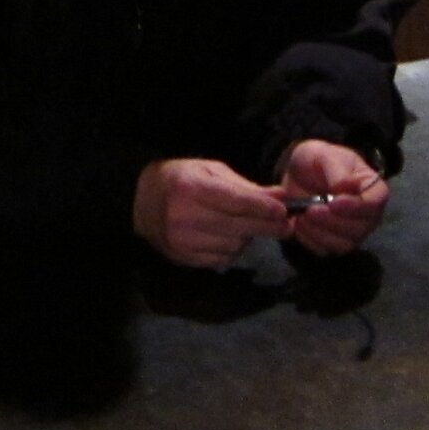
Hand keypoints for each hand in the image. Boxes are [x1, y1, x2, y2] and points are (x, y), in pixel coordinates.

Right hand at [132, 157, 292, 269]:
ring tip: (246, 223)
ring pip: (233, 245)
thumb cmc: (181, 179)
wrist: (141, 202)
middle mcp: (184, 216)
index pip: (234, 201)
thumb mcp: (210, 171)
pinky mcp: (184, 258)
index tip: (285, 210)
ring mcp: (183, 241)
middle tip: (287, 225)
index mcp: (191, 187)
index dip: (262, 207)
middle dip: (266, 226)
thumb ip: (245, 186)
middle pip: (237, 227)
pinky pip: (222, 258)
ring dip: (247, 236)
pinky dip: (233, 248)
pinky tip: (229, 235)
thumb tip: (280, 197)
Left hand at [276, 139, 387, 257]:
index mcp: (372, 189)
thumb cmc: (318, 160)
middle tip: (310, 209)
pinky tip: (298, 224)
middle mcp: (367, 215)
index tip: (333, 202)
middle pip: (359, 228)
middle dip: (332, 220)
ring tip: (301, 215)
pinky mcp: (333, 243)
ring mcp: (352, 232)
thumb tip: (347, 186)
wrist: (298, 173)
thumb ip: (337, 170)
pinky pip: (326, 250)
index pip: (374, 204)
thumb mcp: (325, 155)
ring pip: (343, 244)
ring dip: (319, 232)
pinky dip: (310, 239)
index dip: (355, 206)